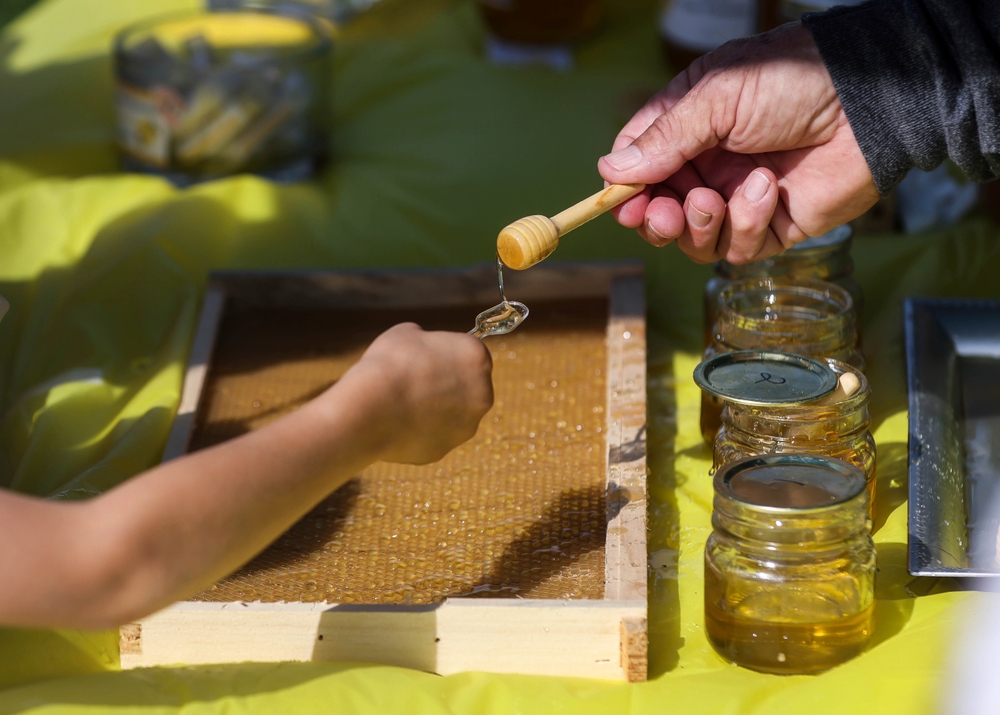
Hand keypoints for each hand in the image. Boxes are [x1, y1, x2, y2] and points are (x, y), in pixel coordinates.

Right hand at [340, 323, 493, 464]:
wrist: (369, 409)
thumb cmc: (389, 363)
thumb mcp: (407, 333)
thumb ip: (426, 340)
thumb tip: (425, 350)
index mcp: (477, 358)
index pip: (471, 354)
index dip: (449, 355)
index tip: (428, 358)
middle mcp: (483, 394)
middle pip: (469, 387)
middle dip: (448, 384)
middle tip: (416, 381)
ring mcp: (466, 426)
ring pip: (453, 415)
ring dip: (436, 409)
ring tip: (403, 403)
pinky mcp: (446, 450)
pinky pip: (434, 436)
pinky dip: (420, 430)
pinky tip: (398, 422)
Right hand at [598, 23, 878, 263]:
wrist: (868, 102)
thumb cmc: (794, 80)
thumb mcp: (718, 97)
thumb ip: (665, 137)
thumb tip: (610, 169)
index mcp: (689, 127)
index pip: (639, 166)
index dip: (625, 189)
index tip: (620, 202)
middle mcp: (709, 166)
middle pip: (659, 212)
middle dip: (656, 219)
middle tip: (664, 212)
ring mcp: (738, 199)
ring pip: (694, 240)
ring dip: (699, 225)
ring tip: (716, 199)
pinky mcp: (771, 226)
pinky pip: (738, 247)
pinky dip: (746, 224)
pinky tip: (766, 190)